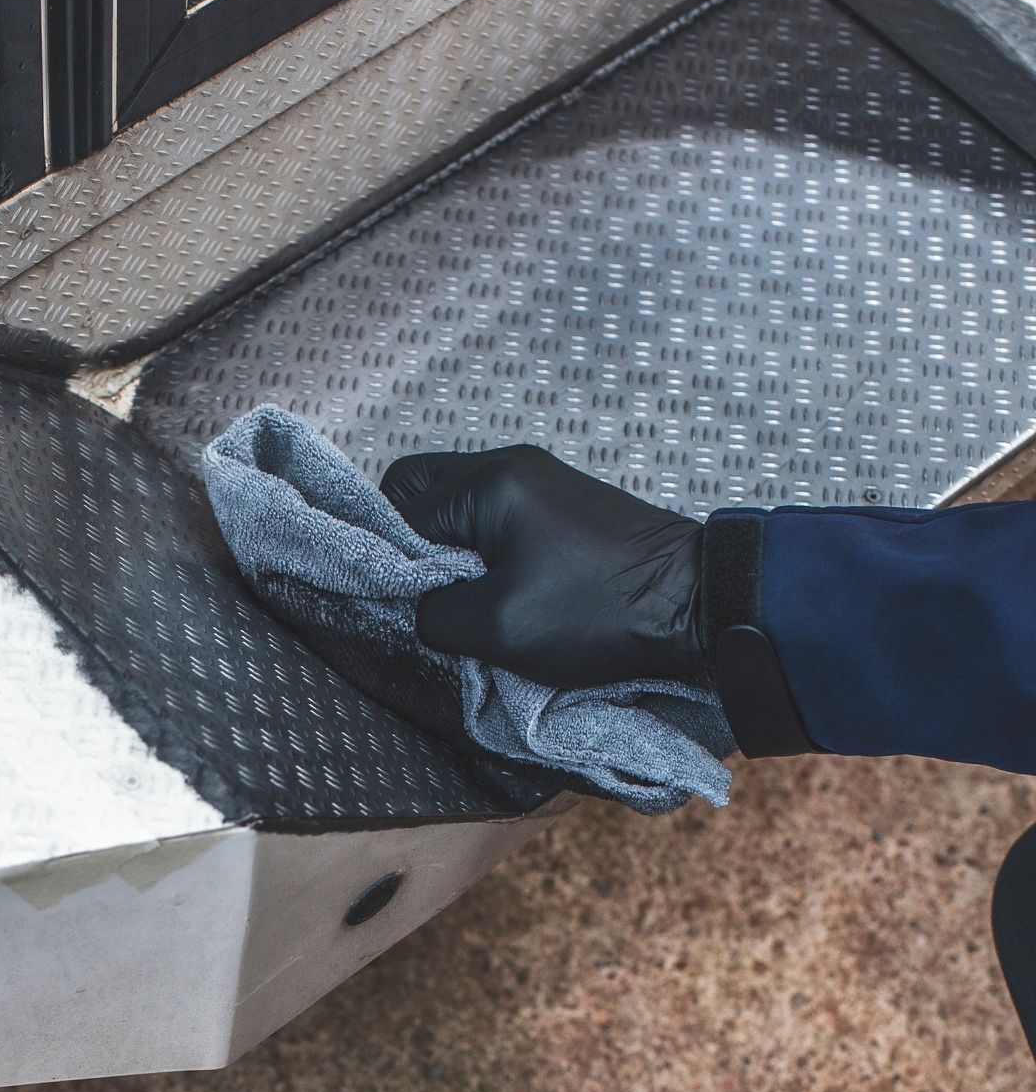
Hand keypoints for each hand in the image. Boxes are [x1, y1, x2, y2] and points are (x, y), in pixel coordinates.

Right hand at [380, 445, 705, 687]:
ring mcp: (540, 480)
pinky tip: (502, 594)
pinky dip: (487, 555)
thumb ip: (434, 614)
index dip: (389, 561)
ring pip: (461, 510)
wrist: (700, 603)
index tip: (397, 603)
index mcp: (489, 482)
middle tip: (426, 598)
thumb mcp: (498, 626)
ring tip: (469, 603)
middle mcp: (510, 465)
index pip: (399, 509)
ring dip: (454, 556)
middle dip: (414, 548)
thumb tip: (414, 606)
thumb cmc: (602, 610)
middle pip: (423, 493)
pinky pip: (498, 520)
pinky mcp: (562, 505)